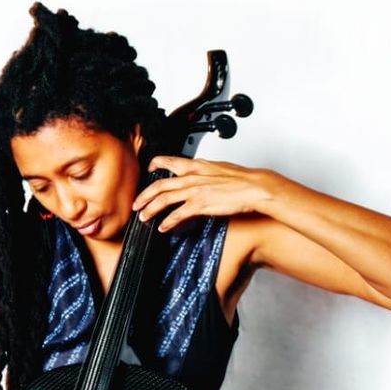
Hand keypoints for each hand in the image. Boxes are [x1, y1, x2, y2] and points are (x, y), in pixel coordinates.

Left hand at [133, 157, 279, 231]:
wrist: (254, 187)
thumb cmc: (241, 179)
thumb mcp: (218, 168)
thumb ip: (203, 172)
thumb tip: (198, 175)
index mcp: (195, 166)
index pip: (168, 161)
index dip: (154, 165)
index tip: (148, 169)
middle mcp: (191, 177)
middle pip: (159, 185)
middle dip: (143, 196)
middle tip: (136, 204)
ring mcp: (194, 191)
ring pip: (163, 199)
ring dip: (150, 209)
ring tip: (143, 217)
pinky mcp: (200, 204)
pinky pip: (177, 215)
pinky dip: (167, 222)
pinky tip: (163, 228)